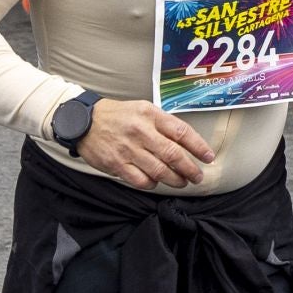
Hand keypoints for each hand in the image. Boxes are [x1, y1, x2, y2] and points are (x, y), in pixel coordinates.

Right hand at [75, 98, 212, 189]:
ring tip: (182, 182)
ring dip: (175, 180)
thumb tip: (186, 142)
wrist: (83, 122)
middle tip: (198, 177)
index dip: (198, 147)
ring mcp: (128, 149)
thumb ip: (163, 124)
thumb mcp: (142, 109)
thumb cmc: (118, 115)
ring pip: (160, 171)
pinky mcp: (117, 164)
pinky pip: (141, 180)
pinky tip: (157, 182)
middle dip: (190, 169)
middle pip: (173, 155)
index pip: (181, 132)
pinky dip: (153, 184)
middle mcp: (141, 132)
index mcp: (150, 115)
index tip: (208, 157)